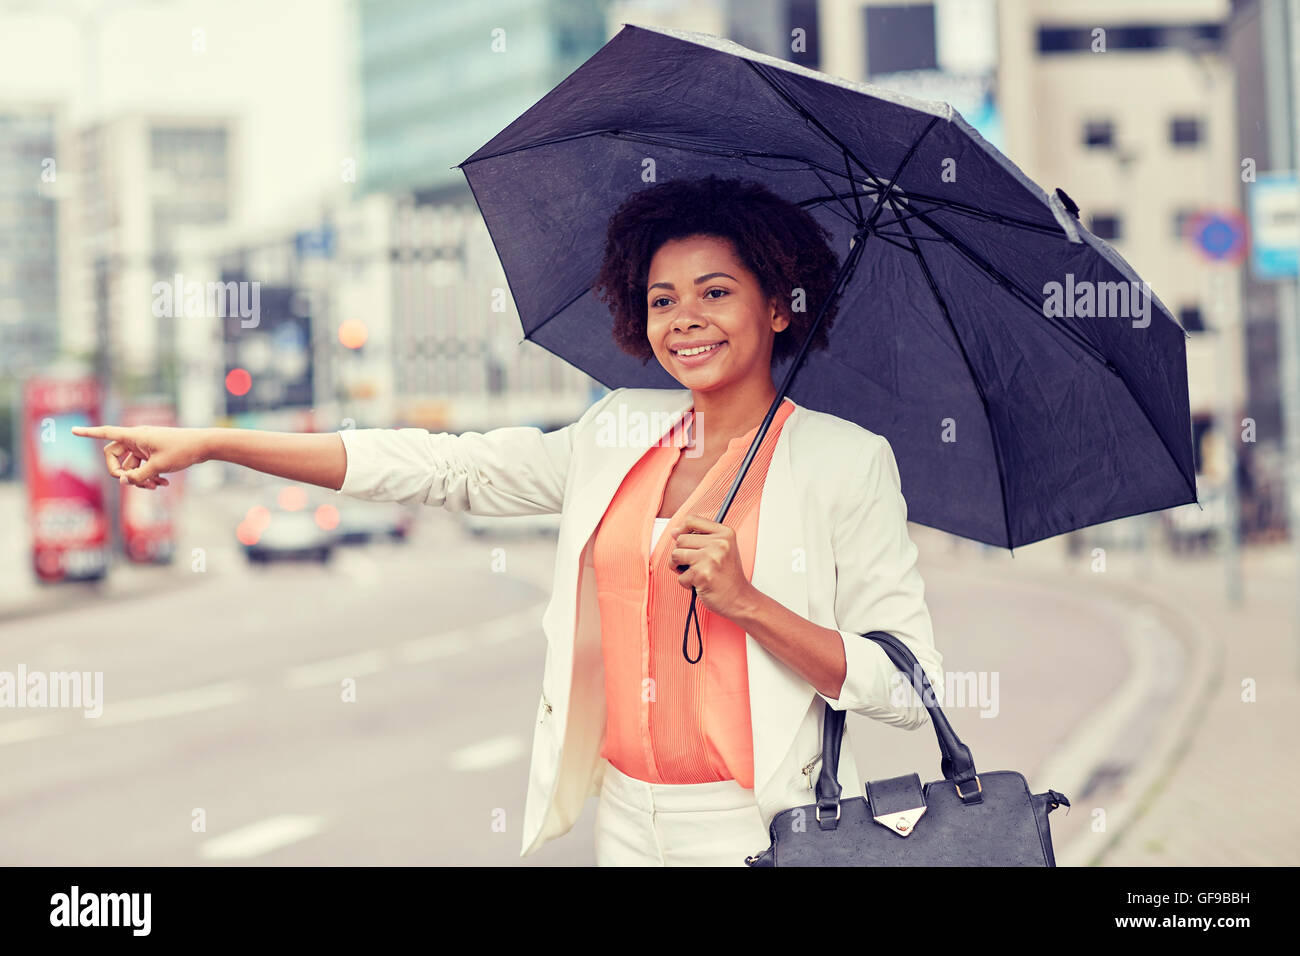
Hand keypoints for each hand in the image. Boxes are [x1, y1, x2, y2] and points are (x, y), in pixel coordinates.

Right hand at [70, 424, 209, 489]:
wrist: (204, 446)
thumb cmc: (182, 451)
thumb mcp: (158, 466)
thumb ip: (138, 476)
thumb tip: (123, 482)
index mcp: (134, 436)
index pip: (106, 432)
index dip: (89, 433)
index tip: (73, 430)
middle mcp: (137, 439)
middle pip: (114, 456)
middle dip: (121, 472)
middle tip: (133, 482)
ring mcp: (145, 446)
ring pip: (130, 465)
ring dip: (139, 478)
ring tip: (157, 486)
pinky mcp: (153, 453)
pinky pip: (142, 466)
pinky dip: (149, 476)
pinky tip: (163, 484)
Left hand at [669, 513, 756, 618]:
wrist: (740, 599)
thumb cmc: (729, 576)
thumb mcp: (723, 549)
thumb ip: (702, 537)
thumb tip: (674, 532)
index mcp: (725, 533)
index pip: (692, 520)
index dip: (681, 529)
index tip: (680, 538)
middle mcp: (719, 543)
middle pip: (680, 539)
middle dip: (680, 553)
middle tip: (692, 564)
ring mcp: (710, 558)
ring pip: (676, 555)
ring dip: (679, 567)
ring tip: (693, 573)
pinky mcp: (702, 574)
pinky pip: (680, 576)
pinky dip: (686, 583)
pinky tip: (699, 584)